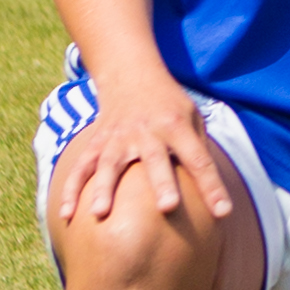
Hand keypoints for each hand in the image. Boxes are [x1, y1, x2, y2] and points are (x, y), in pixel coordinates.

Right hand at [53, 78, 236, 228]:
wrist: (131, 75)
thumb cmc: (170, 106)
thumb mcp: (193, 118)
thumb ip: (199, 151)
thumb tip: (213, 193)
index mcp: (177, 126)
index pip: (199, 159)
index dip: (212, 186)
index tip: (223, 213)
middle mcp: (147, 131)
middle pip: (155, 160)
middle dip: (162, 184)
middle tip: (168, 208)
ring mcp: (118, 137)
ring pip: (110, 164)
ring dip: (104, 188)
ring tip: (100, 214)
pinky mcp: (97, 142)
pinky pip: (82, 167)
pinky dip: (72, 189)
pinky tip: (66, 213)